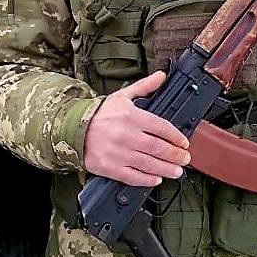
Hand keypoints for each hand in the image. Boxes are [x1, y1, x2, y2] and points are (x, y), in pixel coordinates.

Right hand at [84, 71, 189, 186]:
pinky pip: (132, 176)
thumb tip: (162, 76)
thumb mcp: (122, 96)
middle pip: (158, 148)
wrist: (72, 128)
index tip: (184, 142)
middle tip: (185, 158)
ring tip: (177, 171)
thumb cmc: (99, 113)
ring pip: (148, 164)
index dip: (176, 136)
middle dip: (175, 155)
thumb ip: (145, 87)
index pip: (161, 127)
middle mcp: (126, 135)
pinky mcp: (109, 168)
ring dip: (166, 169)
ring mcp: (118, 153)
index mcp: (131, 116)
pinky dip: (146, 180)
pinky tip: (156, 179)